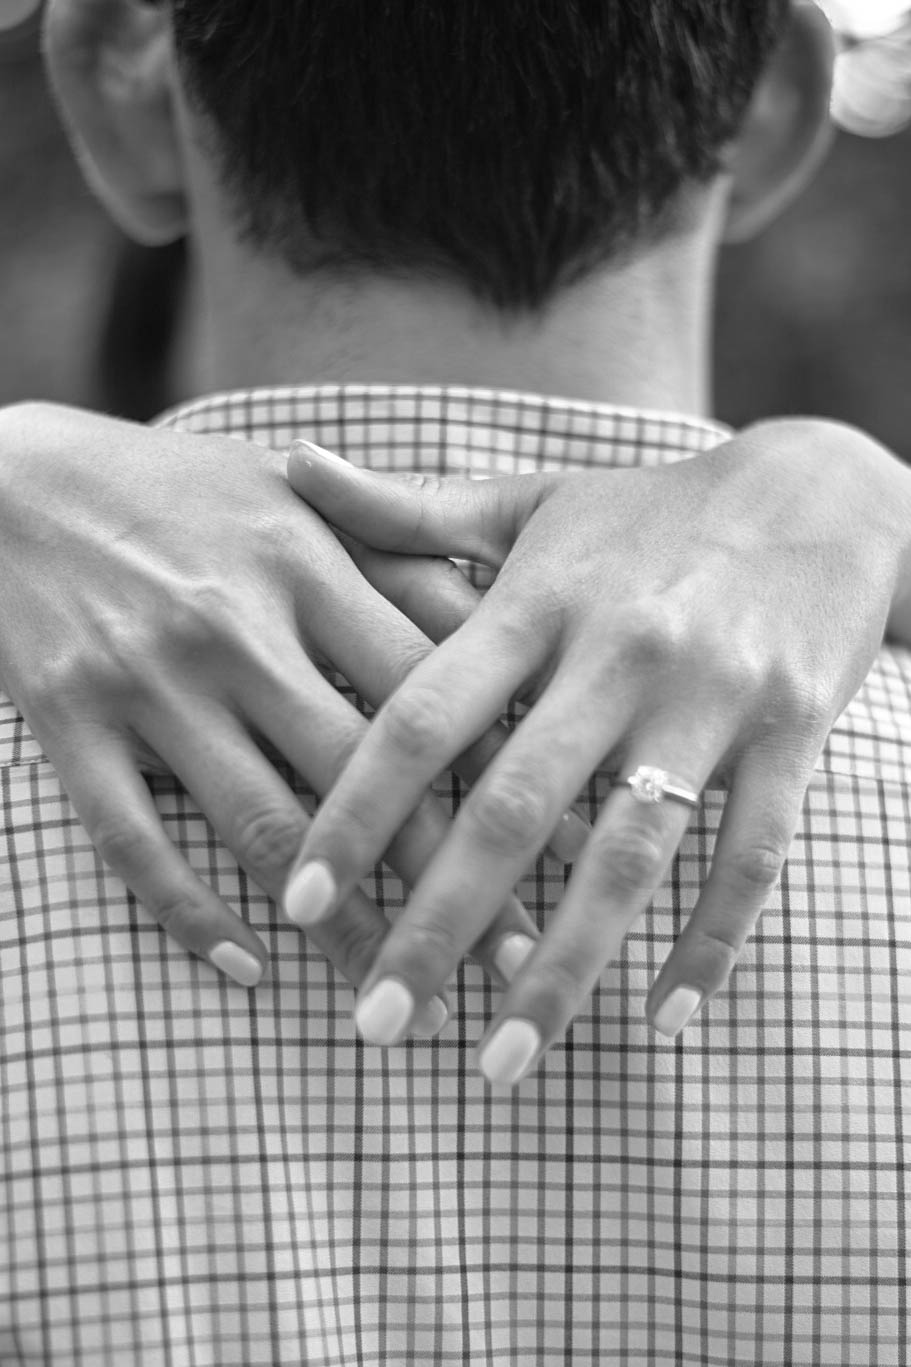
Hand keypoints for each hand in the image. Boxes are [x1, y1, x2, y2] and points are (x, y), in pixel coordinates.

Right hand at [0, 403, 579, 1015]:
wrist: (12, 480)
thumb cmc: (176, 489)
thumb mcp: (292, 494)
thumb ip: (394, 545)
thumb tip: (504, 604)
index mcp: (304, 559)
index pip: (428, 684)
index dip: (506, 771)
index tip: (571, 846)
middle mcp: (236, 624)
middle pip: (365, 774)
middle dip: (447, 878)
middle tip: (512, 961)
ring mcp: (150, 680)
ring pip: (264, 827)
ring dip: (341, 925)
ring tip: (400, 993)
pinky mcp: (70, 721)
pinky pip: (133, 839)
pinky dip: (191, 912)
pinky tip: (249, 966)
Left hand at [285, 419, 910, 1078]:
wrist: (823, 491)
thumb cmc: (649, 508)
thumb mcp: (529, 500)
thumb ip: (407, 508)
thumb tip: (290, 465)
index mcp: (539, 600)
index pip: (423, 717)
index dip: (354, 811)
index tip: (301, 902)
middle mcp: (617, 653)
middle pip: (512, 808)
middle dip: (438, 924)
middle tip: (377, 1022)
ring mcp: (709, 700)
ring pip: (627, 854)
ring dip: (562, 968)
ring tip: (499, 1062)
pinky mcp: (791, 734)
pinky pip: (751, 855)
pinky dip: (711, 941)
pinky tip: (667, 1017)